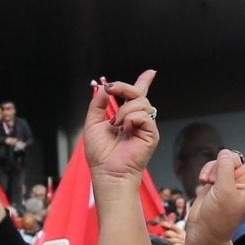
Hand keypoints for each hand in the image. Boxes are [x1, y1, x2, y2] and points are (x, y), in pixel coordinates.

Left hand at [83, 71, 159, 186]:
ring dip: (124, 109)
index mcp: (125, 117)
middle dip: (124, 87)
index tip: (150, 73)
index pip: (137, 96)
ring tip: (116, 124)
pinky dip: (131, 118)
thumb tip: (103, 88)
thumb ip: (97, 104)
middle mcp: (137, 120)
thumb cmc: (100, 154)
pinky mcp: (151, 134)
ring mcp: (145, 127)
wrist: (107, 171)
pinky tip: (124, 128)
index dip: (144, 82)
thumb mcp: (92, 124)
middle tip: (111, 89)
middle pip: (138, 93)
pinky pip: (144, 115)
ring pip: (141, 102)